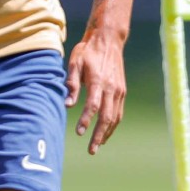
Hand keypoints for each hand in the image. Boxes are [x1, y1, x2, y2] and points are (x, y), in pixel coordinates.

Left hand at [65, 29, 127, 154]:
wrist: (108, 40)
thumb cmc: (88, 51)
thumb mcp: (75, 63)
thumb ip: (72, 84)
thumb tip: (67, 105)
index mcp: (99, 80)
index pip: (93, 105)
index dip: (86, 120)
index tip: (78, 132)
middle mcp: (112, 88)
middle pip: (106, 116)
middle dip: (98, 135)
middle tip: (91, 150)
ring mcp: (119, 90)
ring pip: (115, 117)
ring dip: (106, 133)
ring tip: (97, 146)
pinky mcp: (122, 91)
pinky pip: (118, 112)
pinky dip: (113, 125)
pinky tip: (105, 133)